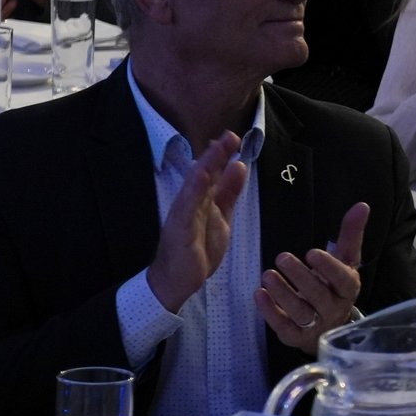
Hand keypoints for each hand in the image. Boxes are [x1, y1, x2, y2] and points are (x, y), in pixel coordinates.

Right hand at [147, 133, 247, 312]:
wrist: (177, 280)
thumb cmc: (196, 248)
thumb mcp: (221, 216)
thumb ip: (228, 192)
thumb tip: (239, 166)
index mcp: (201, 200)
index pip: (212, 173)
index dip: (221, 155)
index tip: (233, 137)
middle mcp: (190, 204)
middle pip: (202, 176)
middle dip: (215, 156)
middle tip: (229, 136)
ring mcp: (183, 217)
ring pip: (194, 189)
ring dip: (204, 169)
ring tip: (214, 151)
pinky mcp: (180, 232)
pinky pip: (186, 212)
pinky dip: (193, 196)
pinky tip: (199, 182)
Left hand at [257, 201, 368, 353]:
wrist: (329, 325)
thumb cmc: (334, 286)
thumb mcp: (344, 261)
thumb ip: (350, 234)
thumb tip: (362, 205)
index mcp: (348, 288)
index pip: (341, 279)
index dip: (328, 268)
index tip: (311, 253)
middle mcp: (334, 309)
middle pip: (318, 295)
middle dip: (300, 277)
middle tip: (282, 257)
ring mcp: (315, 326)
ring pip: (300, 312)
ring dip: (283, 293)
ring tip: (267, 275)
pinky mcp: (296, 337)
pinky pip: (283, 326)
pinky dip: (270, 312)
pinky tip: (259, 294)